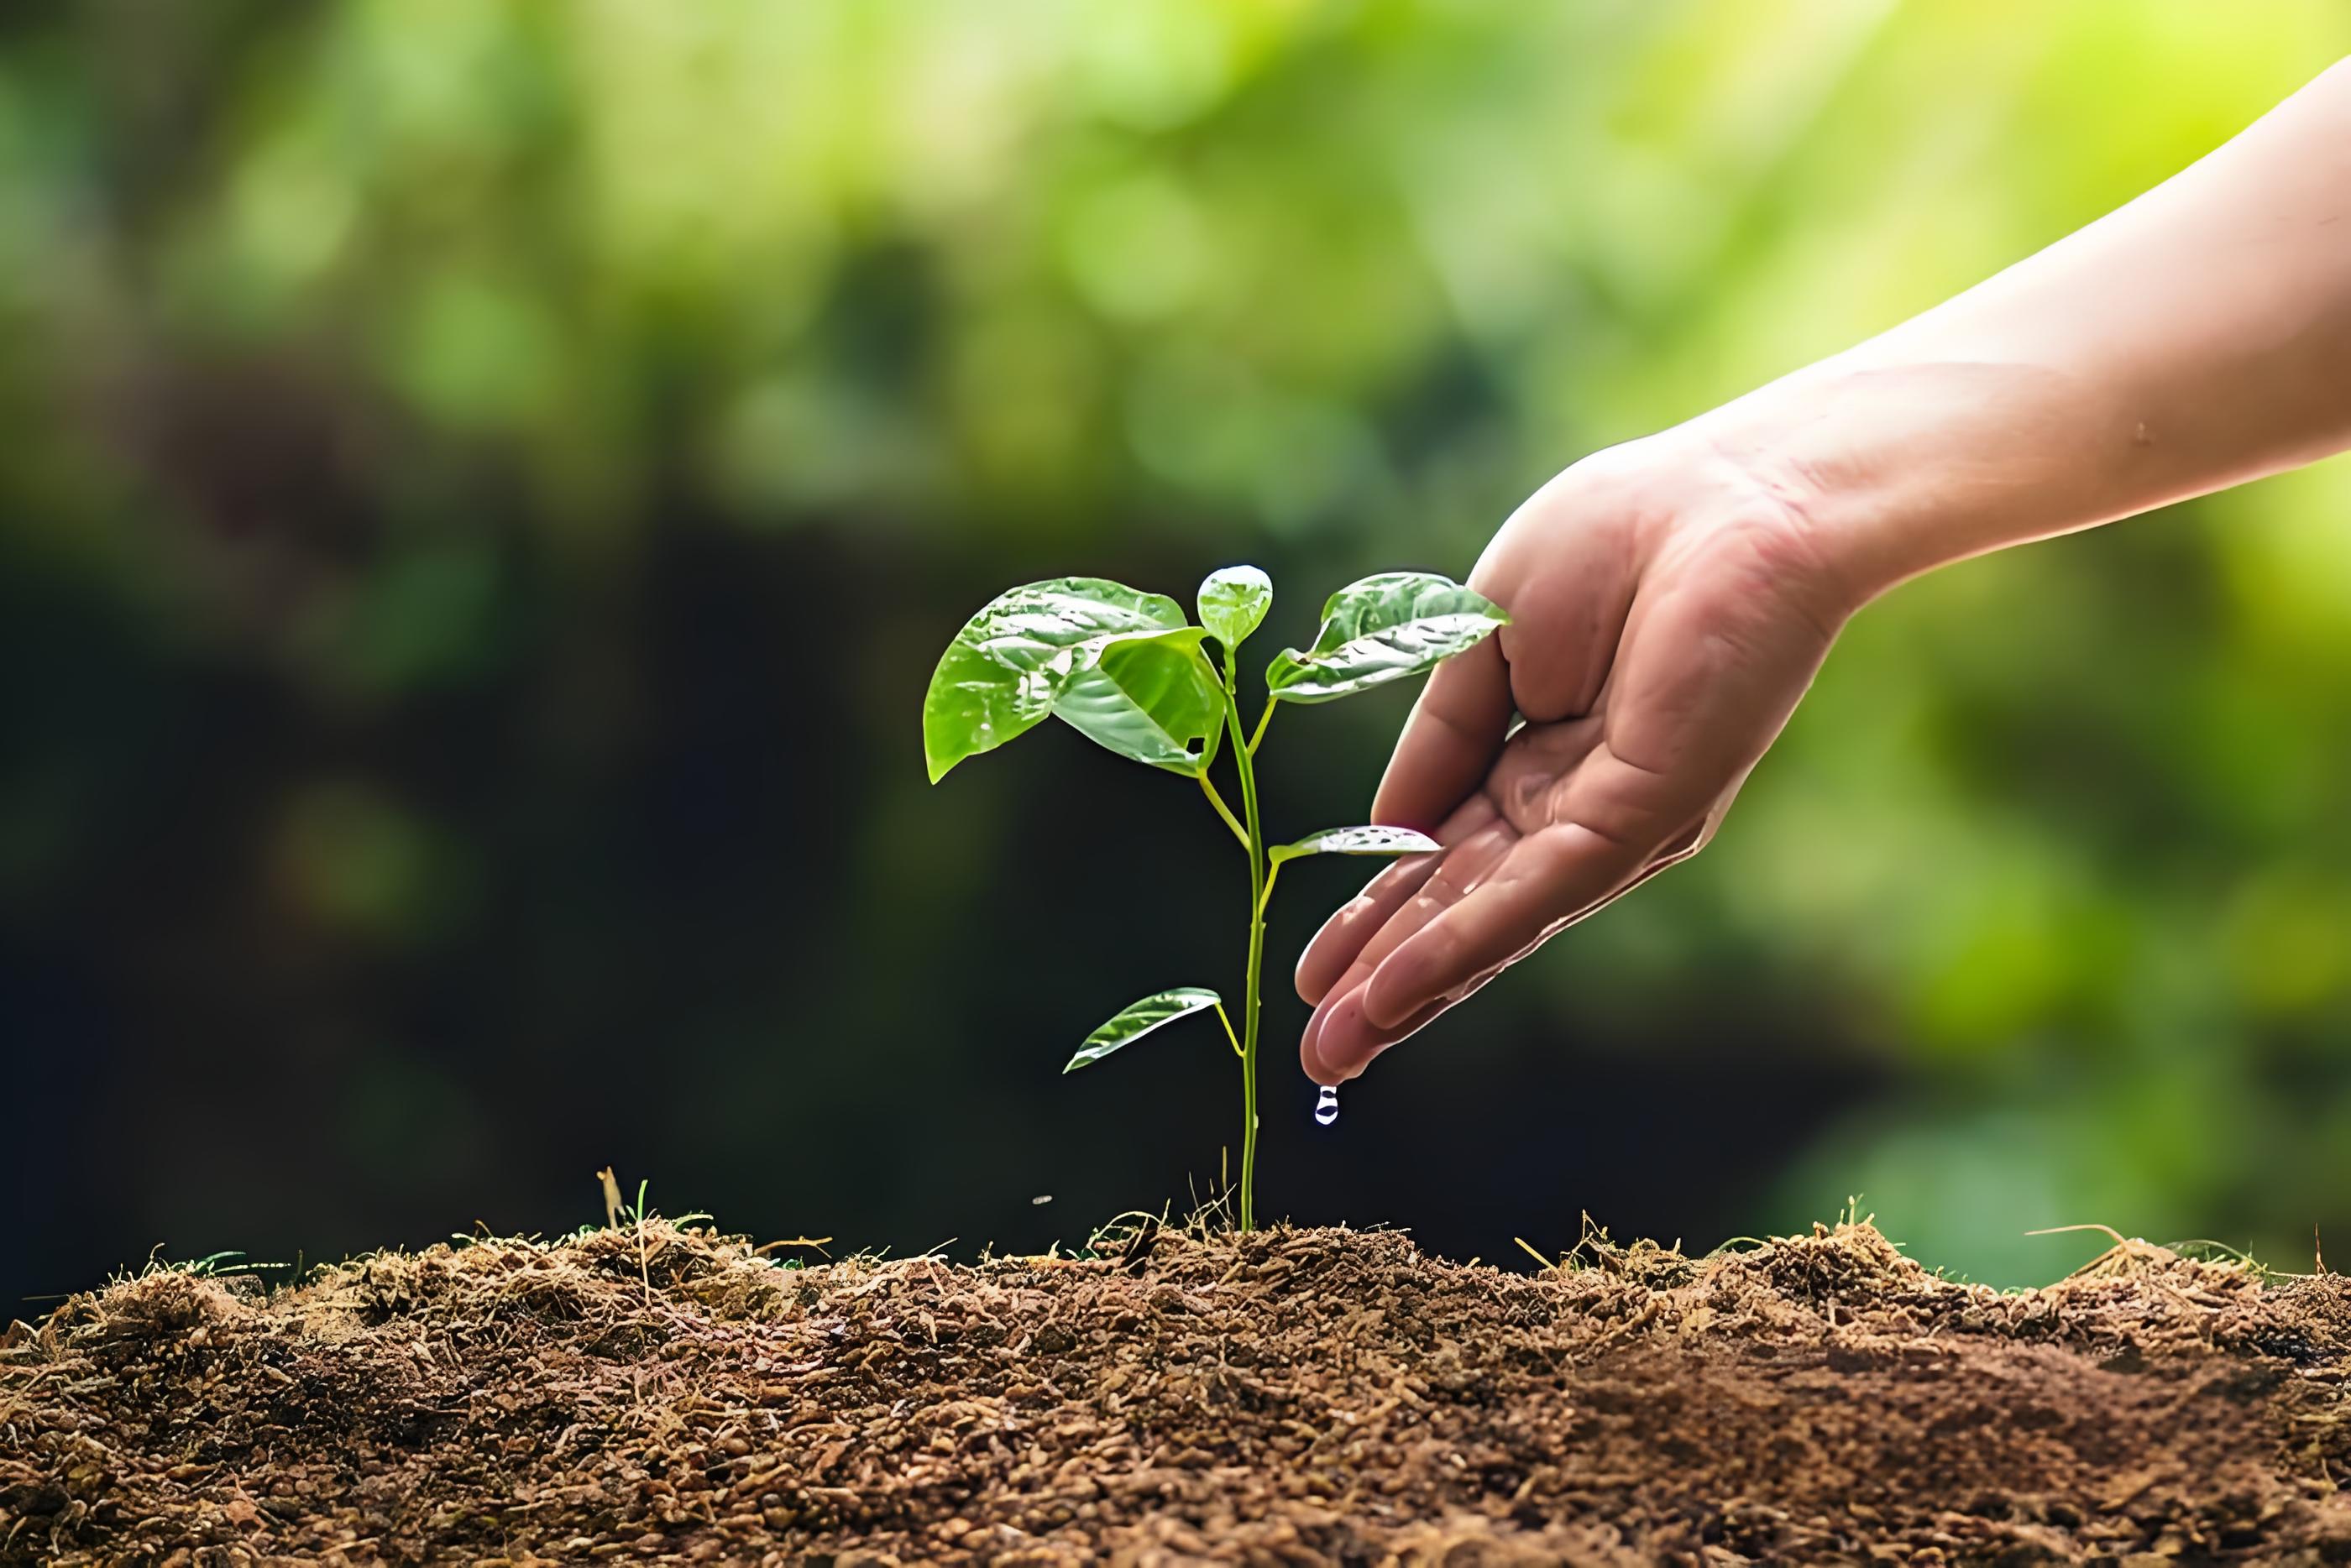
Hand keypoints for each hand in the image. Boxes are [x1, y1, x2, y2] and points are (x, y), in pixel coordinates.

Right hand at [1296, 428, 1860, 1083]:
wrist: (1738, 497)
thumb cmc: (1623, 538)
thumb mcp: (1482, 639)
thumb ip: (1437, 738)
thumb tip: (1384, 827)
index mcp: (1536, 761)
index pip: (1439, 858)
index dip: (1376, 916)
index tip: (1314, 975)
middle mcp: (1574, 809)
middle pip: (1461, 912)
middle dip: (1384, 985)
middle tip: (1318, 1058)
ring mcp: (1611, 821)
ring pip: (1492, 923)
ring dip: (1409, 990)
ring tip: (1335, 1054)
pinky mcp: (1645, 815)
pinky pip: (1536, 893)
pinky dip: (1461, 945)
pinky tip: (1399, 991)